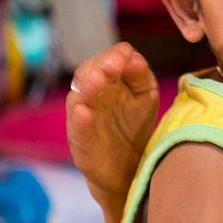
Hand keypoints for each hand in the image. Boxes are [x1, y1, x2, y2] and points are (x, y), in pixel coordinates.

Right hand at [66, 42, 158, 211]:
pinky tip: (84, 112)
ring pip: (79, 98)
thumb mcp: (145, 97)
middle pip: (88, 74)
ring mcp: (83, 119)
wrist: (129, 169)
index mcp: (108, 83)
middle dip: (101, 66)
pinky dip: (80, 119)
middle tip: (115, 63)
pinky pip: (77, 128)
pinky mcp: (81, 142)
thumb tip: (136, 58)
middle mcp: (92, 97)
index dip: (115, 55)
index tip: (127, 53)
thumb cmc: (135, 127)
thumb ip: (141, 76)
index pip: (105, 61)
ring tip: (97, 79)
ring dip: (88, 87)